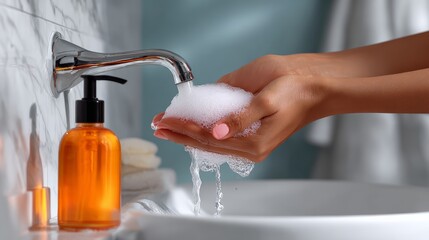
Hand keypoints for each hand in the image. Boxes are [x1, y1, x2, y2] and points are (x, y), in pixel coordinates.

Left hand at [153, 54, 329, 161]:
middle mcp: (248, 146)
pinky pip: (220, 135)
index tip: (165, 121)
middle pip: (205, 144)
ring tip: (167, 126)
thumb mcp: (269, 100)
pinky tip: (189, 126)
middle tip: (158, 126)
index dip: (184, 129)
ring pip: (210, 142)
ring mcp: (247, 140)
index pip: (208, 138)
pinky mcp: (248, 131)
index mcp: (254, 143)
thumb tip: (216, 131)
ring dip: (187, 134)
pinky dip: (201, 130)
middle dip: (179, 134)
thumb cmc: (295, 91)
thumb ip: (241, 117)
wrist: (313, 85)